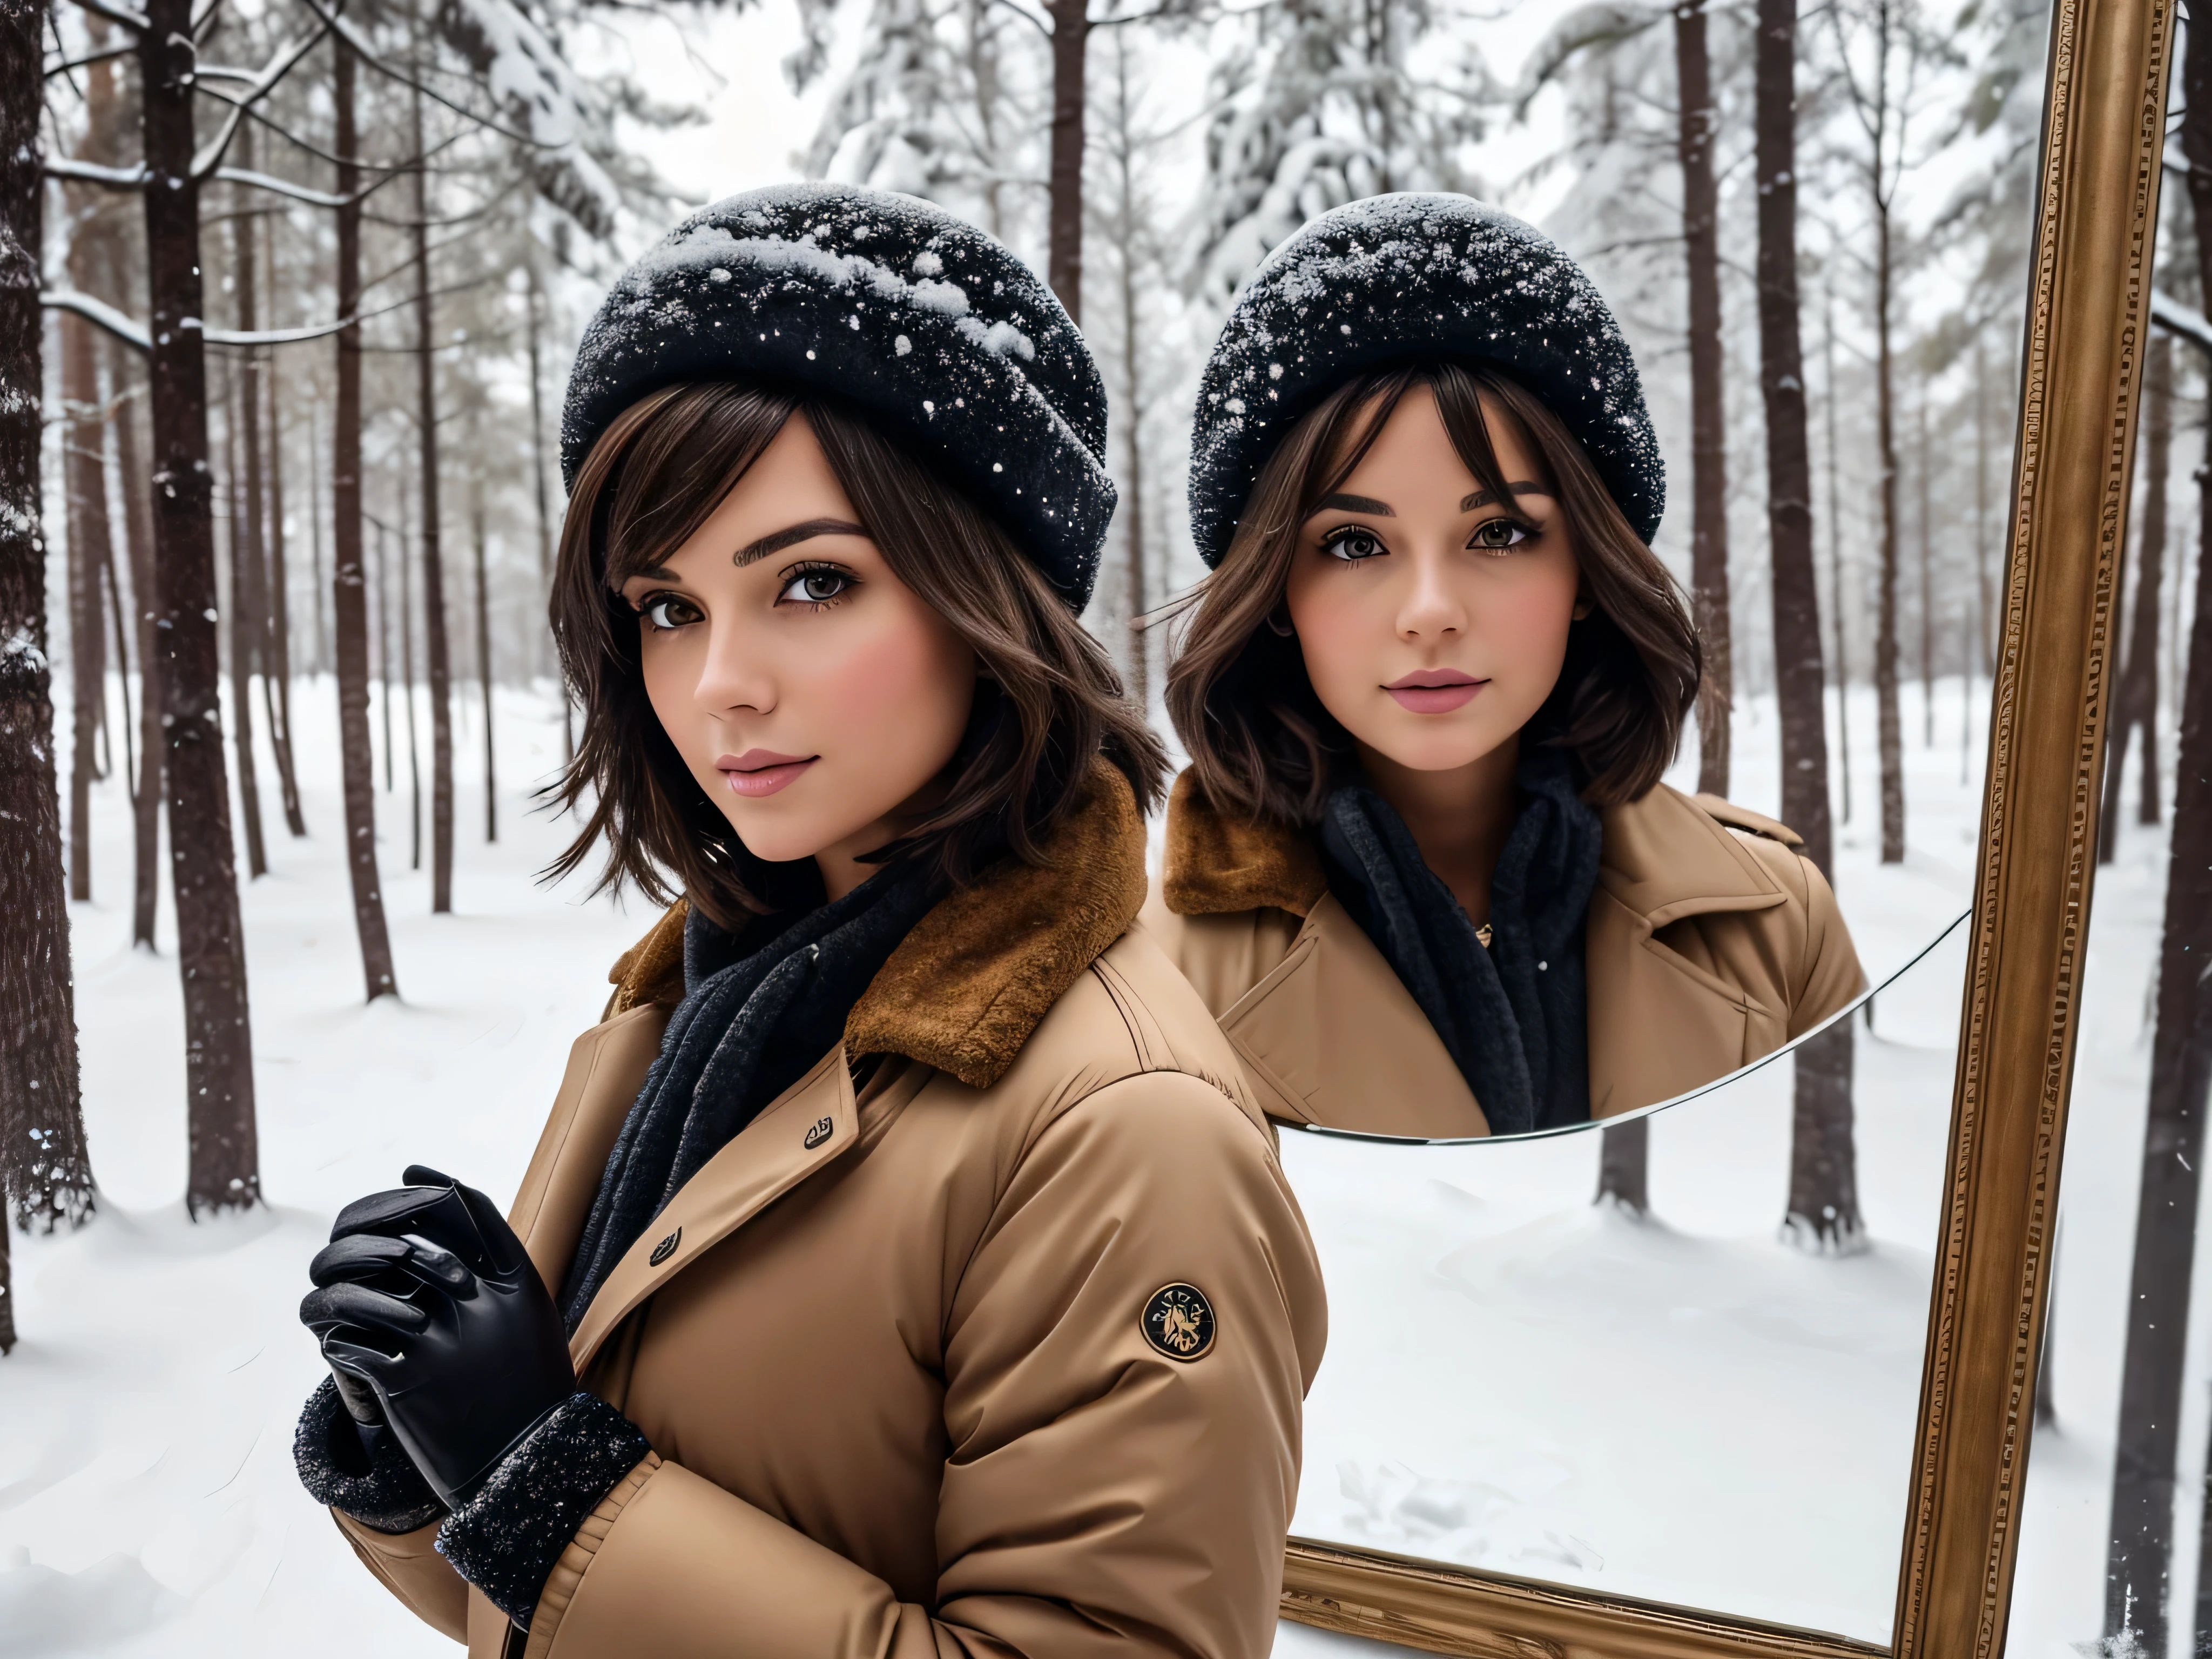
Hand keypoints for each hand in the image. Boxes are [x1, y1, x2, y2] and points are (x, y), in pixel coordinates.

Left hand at [299, 1167, 576, 1508]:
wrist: (526, 1464)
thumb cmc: (532, 1393)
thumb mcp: (533, 1325)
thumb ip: (501, 1285)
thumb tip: (464, 1248)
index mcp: (518, 1288)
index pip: (475, 1215)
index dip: (441, 1188)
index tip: (415, 1171)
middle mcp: (481, 1307)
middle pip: (423, 1246)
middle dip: (392, 1234)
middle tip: (366, 1226)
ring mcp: (443, 1343)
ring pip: (380, 1292)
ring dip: (356, 1289)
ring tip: (342, 1291)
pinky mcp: (408, 1382)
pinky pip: (357, 1345)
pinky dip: (344, 1341)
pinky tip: (340, 1343)